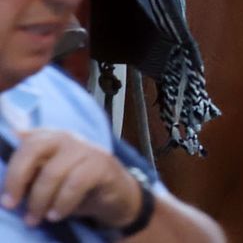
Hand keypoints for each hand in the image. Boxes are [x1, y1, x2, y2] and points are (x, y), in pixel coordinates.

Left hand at [1, 129, 143, 230]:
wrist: (116, 195)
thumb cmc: (74, 187)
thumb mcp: (48, 179)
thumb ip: (30, 173)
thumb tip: (7, 186)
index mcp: (49, 138)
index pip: (24, 143)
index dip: (11, 170)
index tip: (6, 198)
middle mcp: (67, 138)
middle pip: (35, 148)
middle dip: (17, 178)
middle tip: (11, 205)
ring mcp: (86, 149)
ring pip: (53, 172)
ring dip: (39, 201)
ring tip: (34, 220)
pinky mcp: (102, 164)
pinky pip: (76, 183)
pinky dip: (62, 203)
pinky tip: (56, 215)